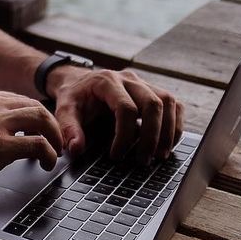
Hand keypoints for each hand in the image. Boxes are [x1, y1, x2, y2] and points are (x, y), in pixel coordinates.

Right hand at [0, 86, 63, 198]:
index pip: (19, 99)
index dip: (35, 116)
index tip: (40, 130)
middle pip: (35, 106)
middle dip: (50, 125)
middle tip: (54, 142)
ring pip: (42, 119)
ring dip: (54, 137)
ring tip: (54, 152)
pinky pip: (37, 145)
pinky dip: (48, 154)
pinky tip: (45, 164)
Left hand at [47, 66, 183, 162]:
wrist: (79, 81)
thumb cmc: (74, 97)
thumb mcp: (64, 109)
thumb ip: (68, 128)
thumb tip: (76, 149)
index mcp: (107, 81)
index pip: (125, 108)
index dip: (124, 136)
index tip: (116, 156)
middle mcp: (129, 79)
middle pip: (153, 103)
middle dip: (152, 136)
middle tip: (144, 160)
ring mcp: (143, 83)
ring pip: (168, 101)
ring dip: (169, 131)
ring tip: (160, 156)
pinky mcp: (153, 90)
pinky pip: (174, 104)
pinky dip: (176, 123)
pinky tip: (169, 142)